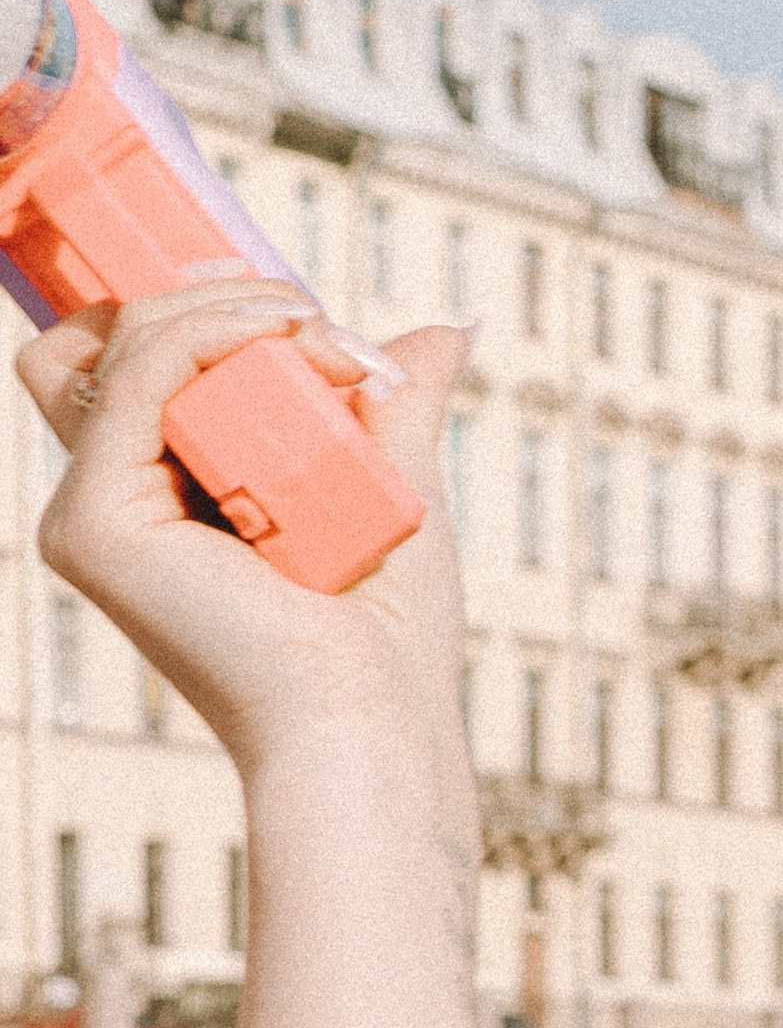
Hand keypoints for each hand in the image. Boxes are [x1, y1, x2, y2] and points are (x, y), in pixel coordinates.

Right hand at [16, 284, 471, 774]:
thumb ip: (396, 405)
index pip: (141, 368)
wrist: (373, 726)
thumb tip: (445, 329)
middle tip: (326, 330)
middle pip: (115, 343)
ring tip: (331, 347)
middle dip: (220, 301)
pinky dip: (218, 333)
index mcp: (163, 501)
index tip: (310, 322)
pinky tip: (296, 343)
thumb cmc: (389, 650)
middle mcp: (114, 506)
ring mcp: (93, 516)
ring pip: (124, 342)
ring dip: (234, 312)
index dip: (206, 317)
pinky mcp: (96, 527)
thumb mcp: (397, 494)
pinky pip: (141, 374)